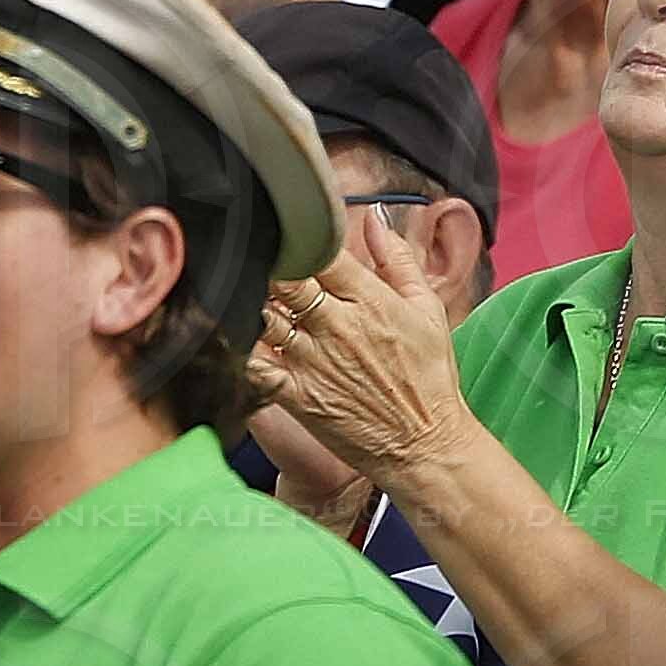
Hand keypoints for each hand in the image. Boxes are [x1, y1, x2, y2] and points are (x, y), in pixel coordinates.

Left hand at [247, 208, 473, 490]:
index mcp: (370, 300)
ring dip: (252, 302)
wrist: (424, 445)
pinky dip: (241, 349)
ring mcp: (314, 362)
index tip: (291, 234)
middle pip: (286, 278)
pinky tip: (235, 337)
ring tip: (246, 295)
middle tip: (260, 261)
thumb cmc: (429, 379)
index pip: (321, 251)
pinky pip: (256, 365)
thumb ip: (399, 261)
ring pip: (265, 316)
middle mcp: (338, 326)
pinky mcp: (298, 395)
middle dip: (270, 265)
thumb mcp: (428, 310)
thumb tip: (377, 220)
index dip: (300, 237)